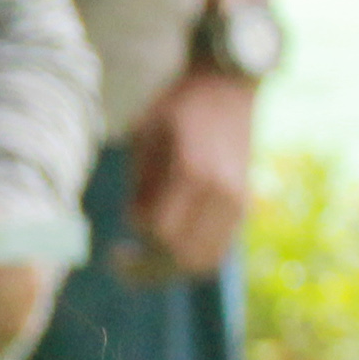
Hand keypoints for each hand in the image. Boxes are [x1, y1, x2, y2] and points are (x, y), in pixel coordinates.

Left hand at [121, 68, 256, 282]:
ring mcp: (237, 201)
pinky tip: (164, 252)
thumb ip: (141, 184)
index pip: (160, 233)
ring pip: (203, 261)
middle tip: (120, 265)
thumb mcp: (144, 135)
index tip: (114, 246)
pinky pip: (218, 250)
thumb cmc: (175, 108)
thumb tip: (136, 227)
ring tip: (140, 265)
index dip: (135, 246)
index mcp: (193, 171)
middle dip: (148, 270)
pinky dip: (190, 260)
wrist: (225, 89)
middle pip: (182, 256)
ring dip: (169, 270)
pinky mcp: (243, 206)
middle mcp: (221, 192)